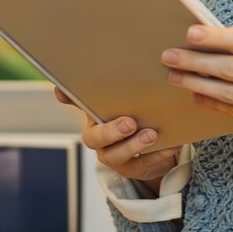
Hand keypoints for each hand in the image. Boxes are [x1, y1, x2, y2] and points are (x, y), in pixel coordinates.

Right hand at [51, 86, 179, 194]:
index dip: (68, 98)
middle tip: (129, 122)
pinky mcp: (132, 169)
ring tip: (152, 134)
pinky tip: (171, 145)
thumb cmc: (136, 117)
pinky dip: (157, 155)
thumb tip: (103, 62)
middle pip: (95, 138)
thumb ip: (116, 85)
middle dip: (111, 131)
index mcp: (94, 116)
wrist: (151, 150)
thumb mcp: (127, 102)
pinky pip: (142, 164)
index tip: (62, 89)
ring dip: (134, 144)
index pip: (77, 104)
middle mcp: (98, 138)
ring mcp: (114, 156)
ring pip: (116, 155)